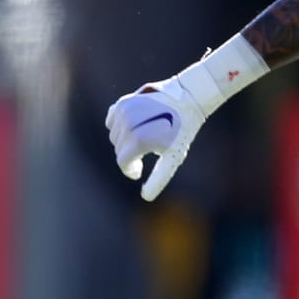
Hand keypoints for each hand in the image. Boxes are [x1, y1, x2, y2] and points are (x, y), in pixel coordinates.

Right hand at [105, 77, 208, 201]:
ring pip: (114, 136)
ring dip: (125, 141)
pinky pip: (111, 121)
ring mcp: (124, 112)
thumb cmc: (181, 133)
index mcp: (139, 140)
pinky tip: (133, 127)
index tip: (138, 172)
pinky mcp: (123, 103)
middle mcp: (128, 125)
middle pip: (119, 150)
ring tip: (144, 138)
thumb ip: (158, 179)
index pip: (123, 162)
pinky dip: (119, 126)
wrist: (186, 100)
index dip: (131, 170)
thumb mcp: (173, 158)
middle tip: (147, 152)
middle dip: (130, 155)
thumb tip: (146, 197)